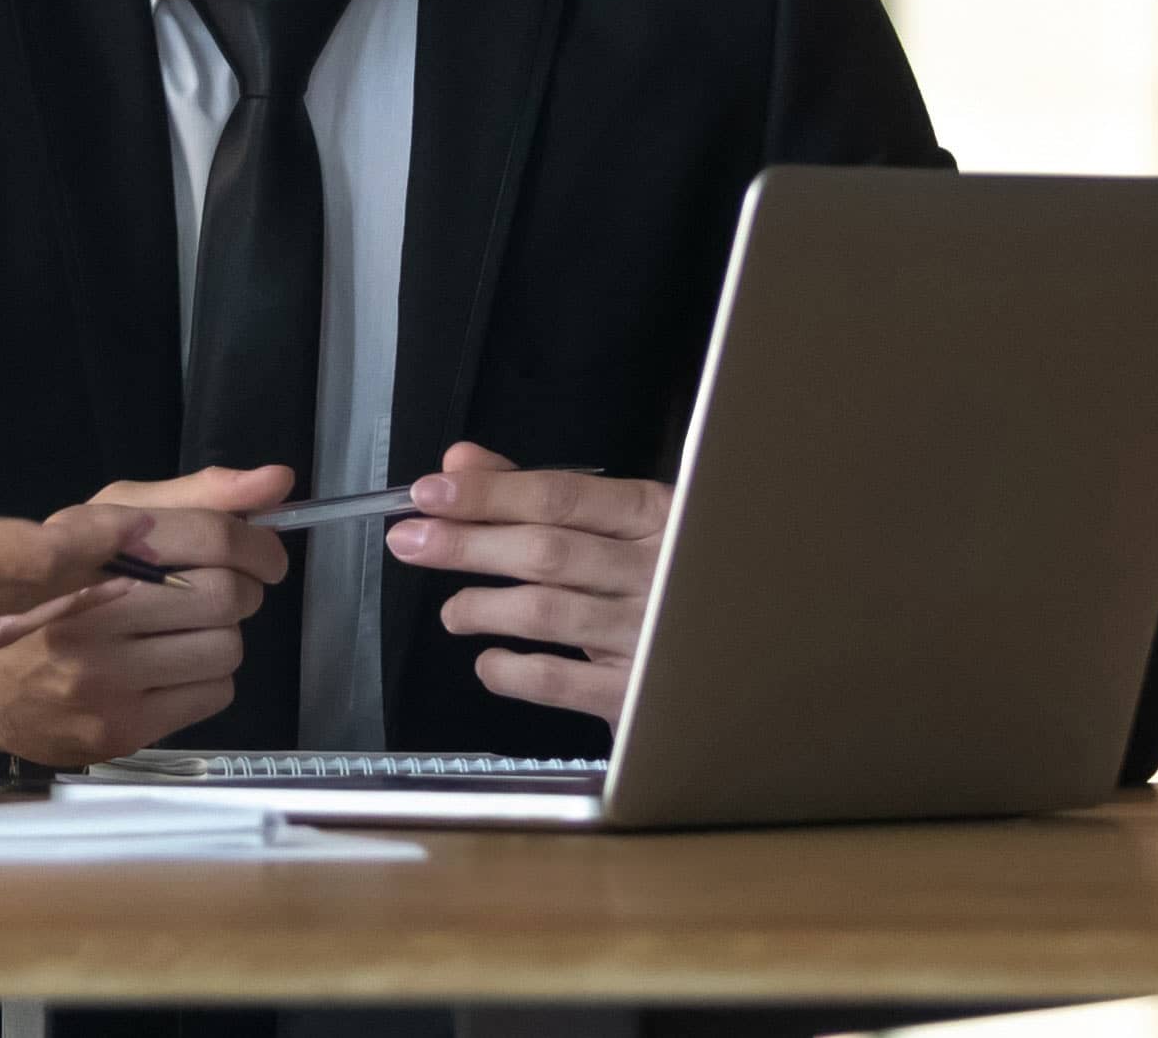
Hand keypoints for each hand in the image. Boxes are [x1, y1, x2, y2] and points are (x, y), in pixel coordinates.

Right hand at [0, 465, 296, 765]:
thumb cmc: (49, 596)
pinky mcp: (119, 731)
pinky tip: (169, 670)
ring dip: (223, 637)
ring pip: (227, 649)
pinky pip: (214, 694)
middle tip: (220, 593)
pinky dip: (208, 678)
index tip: (263, 554)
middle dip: (241, 590)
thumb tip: (278, 481)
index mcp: (87, 550)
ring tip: (184, 634)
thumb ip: (193, 499)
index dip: (255, 542)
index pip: (207, 535)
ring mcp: (104, 679)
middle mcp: (91, 613)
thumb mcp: (102, 527)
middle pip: (225, 595)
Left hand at [393, 441, 669, 720]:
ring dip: (481, 606)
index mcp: (658, 515)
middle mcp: (656, 570)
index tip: (428, 493)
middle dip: (467, 543)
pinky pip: (558, 682)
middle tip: (409, 541)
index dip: (488, 494)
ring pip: (546, 612)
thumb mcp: (628, 523)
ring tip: (452, 611)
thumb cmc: (676, 577)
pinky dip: (511, 671)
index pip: (559, 497)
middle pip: (545, 551)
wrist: (749, 655)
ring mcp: (650, 634)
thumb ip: (540, 492)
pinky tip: (489, 662)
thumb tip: (459, 463)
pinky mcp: (639, 694)